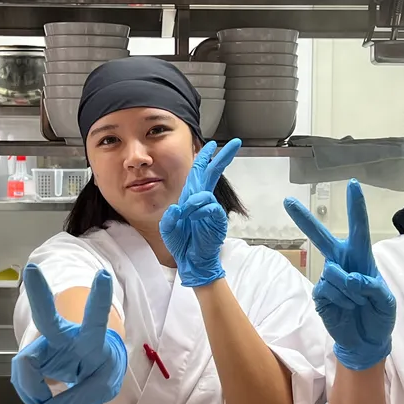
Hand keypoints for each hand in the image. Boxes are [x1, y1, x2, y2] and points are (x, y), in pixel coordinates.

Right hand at [12, 264, 127, 403]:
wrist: (91, 366)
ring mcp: (45, 345)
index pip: (95, 320)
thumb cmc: (100, 370)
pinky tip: (38, 397)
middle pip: (47, 319)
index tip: (103, 274)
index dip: (99, 299)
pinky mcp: (33, 355)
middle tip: (31, 270)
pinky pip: (23, 377)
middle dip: (39, 295)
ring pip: (26, 362)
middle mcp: (66, 336)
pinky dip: (29, 392)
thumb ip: (75, 399)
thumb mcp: (101, 387)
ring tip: (41, 401)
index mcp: (92, 341)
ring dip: (31, 388)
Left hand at [159, 138, 240, 287]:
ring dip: (193, 203)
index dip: (204, 157)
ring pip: (204, 194)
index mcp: (191, 197)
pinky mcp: (217, 219)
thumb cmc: (182, 243)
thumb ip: (171, 216)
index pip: (199, 172)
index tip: (211, 144)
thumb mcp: (168, 227)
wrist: (191, 261)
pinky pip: (209, 207)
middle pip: (213, 173)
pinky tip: (194, 219)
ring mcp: (211, 209)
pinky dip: (199, 212)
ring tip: (187, 216)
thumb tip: (180, 207)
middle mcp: (202, 200)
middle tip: (235, 142)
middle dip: (223, 157)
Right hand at [284, 180, 395, 370]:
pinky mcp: (320, 295)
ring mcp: (328, 278)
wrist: (366, 341)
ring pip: (333, 272)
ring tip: (357, 303)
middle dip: (305, 220)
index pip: (359, 229)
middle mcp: (342, 263)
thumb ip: (372, 286)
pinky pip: (327, 289)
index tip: (353, 185)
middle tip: (287, 201)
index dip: (356, 208)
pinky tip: (345, 308)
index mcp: (361, 259)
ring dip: (350, 291)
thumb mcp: (386, 301)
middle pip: (322, 237)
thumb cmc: (379, 315)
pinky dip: (341, 300)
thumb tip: (350, 278)